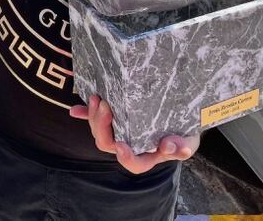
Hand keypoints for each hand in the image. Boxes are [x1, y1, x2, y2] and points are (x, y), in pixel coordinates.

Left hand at [70, 94, 199, 174]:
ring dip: (94, 116)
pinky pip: (95, 118)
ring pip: (100, 131)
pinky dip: (85, 113)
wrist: (180, 118)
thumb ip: (182, 147)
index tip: (121, 147)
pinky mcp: (112, 118)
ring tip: (97, 98)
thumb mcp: (188, 140)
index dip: (126, 157)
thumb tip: (170, 146)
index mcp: (146, 156)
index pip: (134, 163)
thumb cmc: (183, 134)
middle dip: (103, 127)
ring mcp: (119, 133)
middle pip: (109, 144)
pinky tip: (74, 109)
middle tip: (106, 107)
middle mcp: (129, 146)